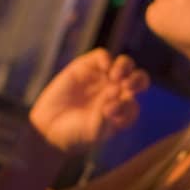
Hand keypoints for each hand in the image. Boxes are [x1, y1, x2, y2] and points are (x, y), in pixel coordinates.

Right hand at [29, 48, 149, 154]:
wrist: (50, 126)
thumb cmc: (76, 133)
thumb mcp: (94, 131)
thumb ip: (107, 118)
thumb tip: (117, 98)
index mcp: (124, 110)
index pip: (134, 103)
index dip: (128, 105)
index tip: (110, 111)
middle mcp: (118, 92)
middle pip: (138, 80)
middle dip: (138, 80)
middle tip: (127, 85)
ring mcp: (104, 78)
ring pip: (125, 64)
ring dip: (125, 67)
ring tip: (115, 76)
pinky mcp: (87, 66)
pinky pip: (102, 56)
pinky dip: (106, 58)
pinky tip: (104, 66)